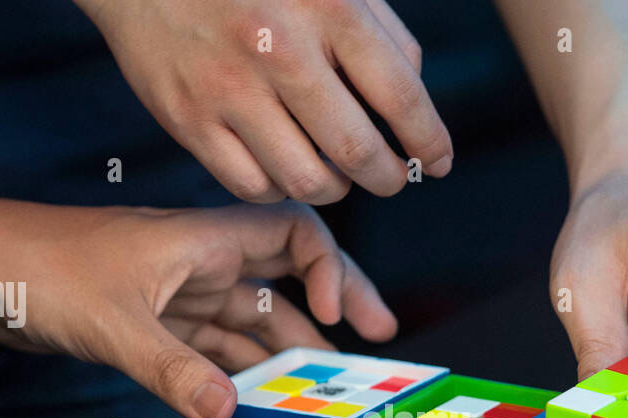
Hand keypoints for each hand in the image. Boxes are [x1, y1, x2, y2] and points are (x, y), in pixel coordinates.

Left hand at [0, 201, 395, 417]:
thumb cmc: (36, 268)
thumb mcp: (112, 323)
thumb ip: (172, 369)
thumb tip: (229, 411)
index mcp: (202, 239)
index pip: (293, 233)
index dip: (328, 268)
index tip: (336, 315)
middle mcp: (201, 263)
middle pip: (288, 280)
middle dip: (332, 312)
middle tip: (374, 348)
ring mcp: (180, 294)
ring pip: (254, 321)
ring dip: (287, 353)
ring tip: (323, 391)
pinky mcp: (156, 323)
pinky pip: (216, 348)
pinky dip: (240, 372)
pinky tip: (259, 399)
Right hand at [75, 0, 452, 202]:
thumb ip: (381, 34)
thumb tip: (418, 104)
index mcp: (328, 8)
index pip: (401, 97)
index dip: (429, 141)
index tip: (438, 163)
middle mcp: (280, 50)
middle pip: (357, 152)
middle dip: (388, 178)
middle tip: (392, 179)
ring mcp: (230, 89)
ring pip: (307, 181)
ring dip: (336, 190)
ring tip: (338, 175)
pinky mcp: (189, 119)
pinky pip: (253, 187)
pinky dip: (279, 189)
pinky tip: (285, 169)